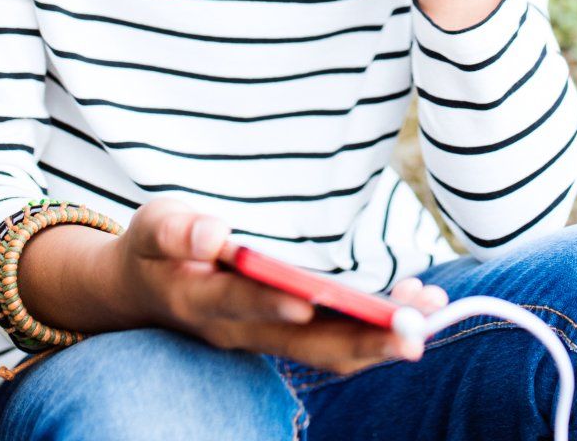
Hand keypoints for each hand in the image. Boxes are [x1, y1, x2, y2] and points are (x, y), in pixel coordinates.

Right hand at [106, 198, 447, 373]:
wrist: (144, 291)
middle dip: (362, 339)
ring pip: (331, 349)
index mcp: (201, 301)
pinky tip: (418, 301)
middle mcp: (241, 331)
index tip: (307, 300)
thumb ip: (177, 231)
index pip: (241, 306)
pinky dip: (379, 326)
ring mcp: (268, 337)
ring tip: (432, 308)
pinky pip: (338, 340)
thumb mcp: (153, 226)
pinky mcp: (289, 333)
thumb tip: (212, 233)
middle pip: (306, 345)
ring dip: (383, 335)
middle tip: (413, 331)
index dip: (272, 304)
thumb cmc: (154, 250)